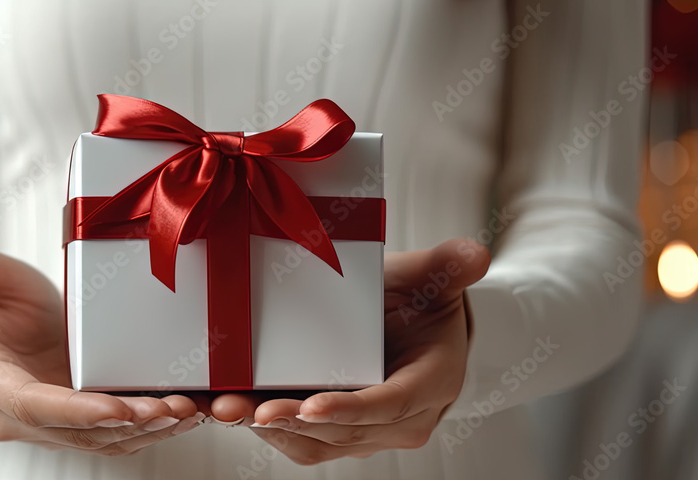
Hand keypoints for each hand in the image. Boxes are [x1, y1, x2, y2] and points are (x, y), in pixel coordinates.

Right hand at [0, 234, 205, 455]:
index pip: (31, 403)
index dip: (76, 411)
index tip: (118, 408)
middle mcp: (15, 413)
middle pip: (74, 430)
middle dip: (126, 423)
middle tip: (172, 408)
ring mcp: (47, 422)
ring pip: (99, 439)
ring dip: (145, 431)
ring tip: (187, 412)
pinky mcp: (74, 419)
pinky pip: (112, 434)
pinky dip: (148, 428)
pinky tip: (185, 414)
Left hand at [209, 238, 489, 464]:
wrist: (417, 325)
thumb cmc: (421, 300)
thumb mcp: (434, 279)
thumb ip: (449, 266)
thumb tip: (474, 253)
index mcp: (429, 385)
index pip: (389, 404)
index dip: (350, 408)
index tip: (310, 406)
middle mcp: (400, 421)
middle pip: (343, 431)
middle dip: (291, 421)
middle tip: (245, 407)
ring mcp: (368, 432)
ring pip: (315, 444)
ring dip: (267, 430)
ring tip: (223, 409)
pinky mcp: (337, 432)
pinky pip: (299, 441)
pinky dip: (263, 429)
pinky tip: (226, 409)